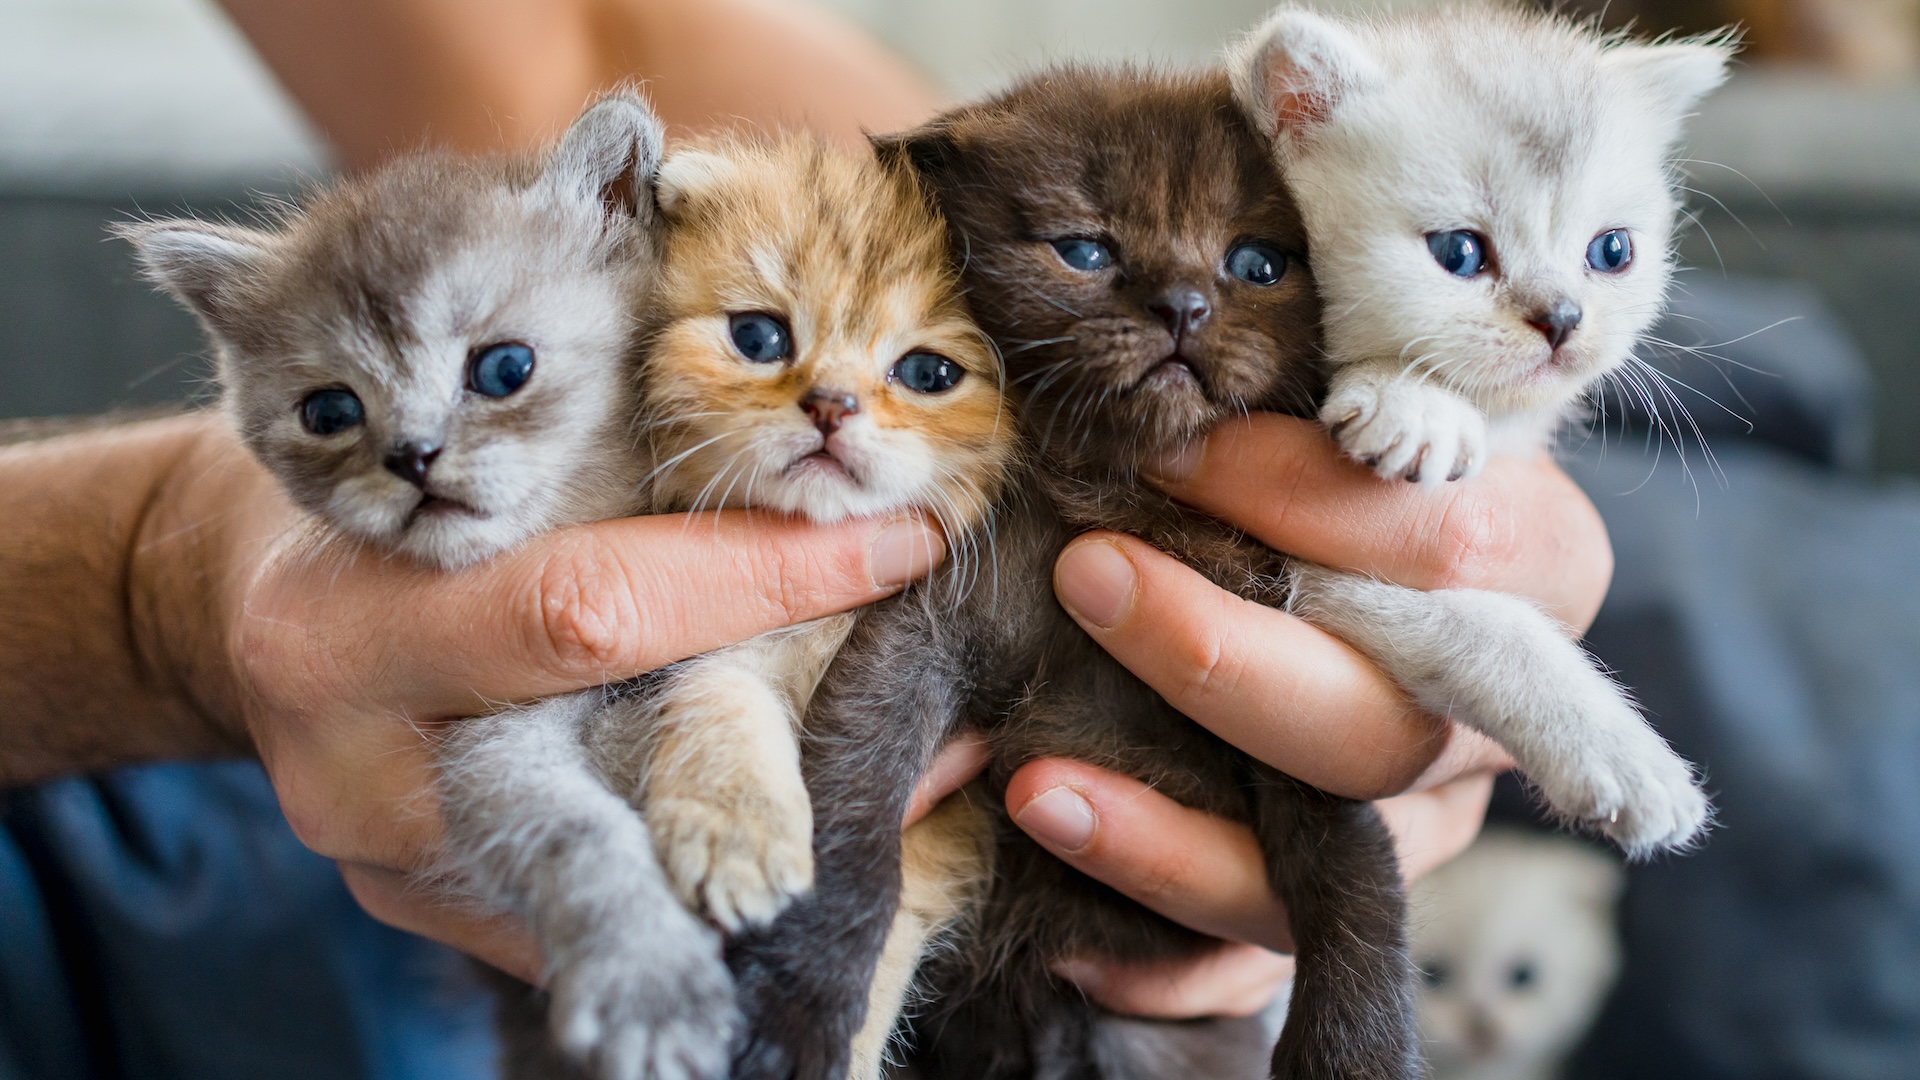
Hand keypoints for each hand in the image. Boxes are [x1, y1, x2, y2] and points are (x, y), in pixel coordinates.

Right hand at [195, 442, 945, 982]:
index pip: (591, 609)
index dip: (760, 577)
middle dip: (791, 770)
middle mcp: (367, 777)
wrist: (251, 612)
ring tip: (904, 796)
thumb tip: (812, 468)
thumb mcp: (455, 460)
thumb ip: (608, 464)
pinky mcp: (437, 911)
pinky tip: (794, 833)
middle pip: (616, 790)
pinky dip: (695, 868)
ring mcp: (399, 869)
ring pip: (624, 878)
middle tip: (935, 747)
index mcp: (352, 633)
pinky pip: (594, 907)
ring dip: (768, 834)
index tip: (899, 544)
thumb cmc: (371, 501)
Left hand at [1017, 413, 1612, 1017]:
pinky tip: (1077, 939)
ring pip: (1331, 867)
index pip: (1444, 546)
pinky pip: (1276, 958)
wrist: (1396, 543)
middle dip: (1219, 661)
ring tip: (1039, 793)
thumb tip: (1154, 426)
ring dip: (1176, 842)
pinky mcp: (1359, 891)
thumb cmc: (1357, 444)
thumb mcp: (1362, 396)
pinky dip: (1178, 962)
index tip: (1163, 458)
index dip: (1297, 500)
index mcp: (1537, 565)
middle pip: (1382, 727)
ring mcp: (1433, 817)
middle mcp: (1495, 715)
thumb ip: (1299, 406)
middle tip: (1087, 579)